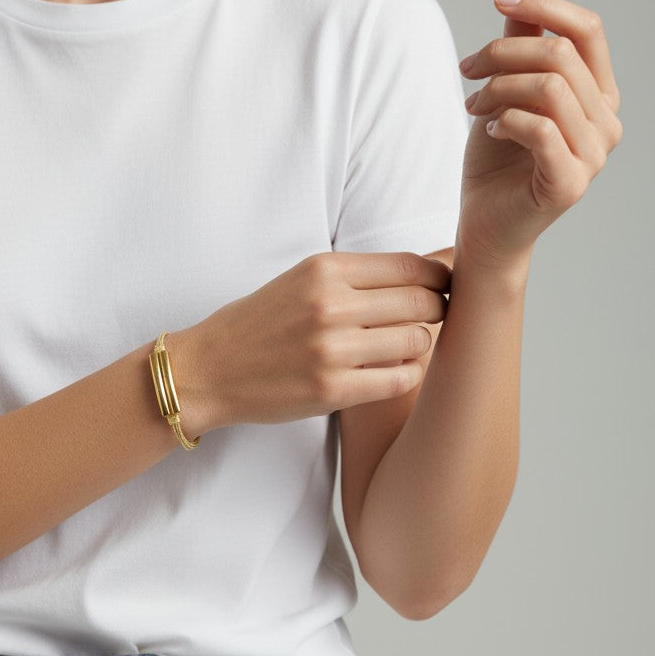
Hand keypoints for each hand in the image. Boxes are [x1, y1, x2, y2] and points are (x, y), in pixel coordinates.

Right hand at [169, 251, 451, 433]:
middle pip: (422, 301)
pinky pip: (399, 379)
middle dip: (436, 310)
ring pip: (417, 341)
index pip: (411, 266)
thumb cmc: (260, 323)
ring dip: (418, 345)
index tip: (444, 288)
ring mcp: (332, 348)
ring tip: (402, 347)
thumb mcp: (303, 280)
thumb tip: (429, 268)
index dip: (440, 278)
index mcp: (325, 269)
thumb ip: (358, 276)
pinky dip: (405, 375)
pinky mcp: (332, 389)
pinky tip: (390, 371)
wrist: (209, 369)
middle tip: (432, 319)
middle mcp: (331, 304)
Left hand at [456, 0, 622, 270]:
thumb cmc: (496, 162)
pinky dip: (506, 119)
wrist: (484, 226)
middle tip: (466, 70)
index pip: (588, 29)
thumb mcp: (503, 90)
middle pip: (561, 54)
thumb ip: (521, 42)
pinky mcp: (569, 183)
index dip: (545, 6)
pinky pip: (540, 129)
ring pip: (549, 87)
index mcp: (599, 94)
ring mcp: (593, 155)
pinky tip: (489, 128)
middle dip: (503, 52)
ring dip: (498, 87)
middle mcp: (606, 122)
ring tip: (472, 105)